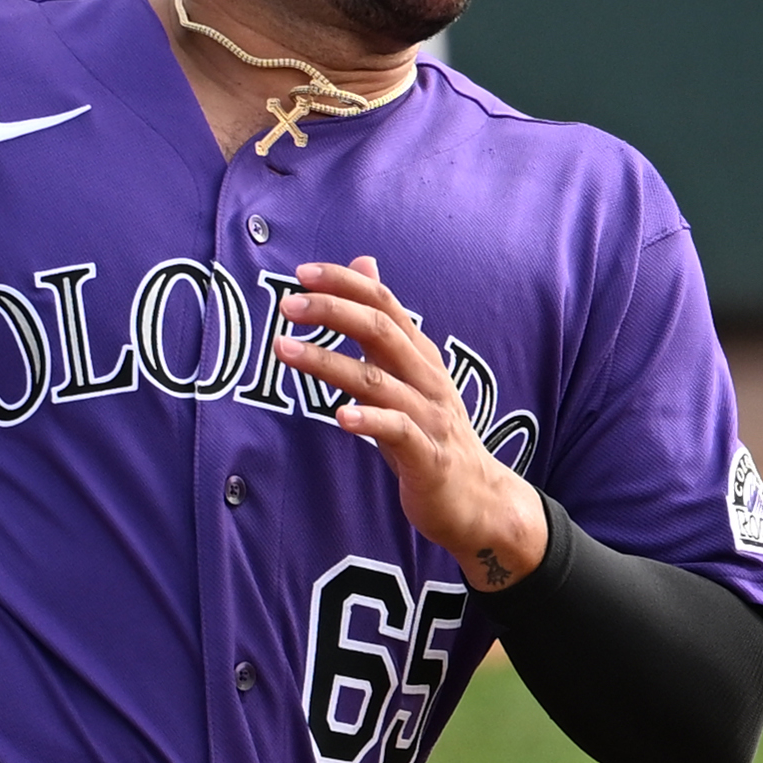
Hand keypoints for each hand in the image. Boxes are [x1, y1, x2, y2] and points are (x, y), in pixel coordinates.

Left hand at [273, 258, 549, 590]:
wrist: (477, 499)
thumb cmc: (431, 434)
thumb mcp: (407, 373)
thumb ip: (383, 324)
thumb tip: (364, 263)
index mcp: (421, 356)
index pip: (384, 304)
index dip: (345, 284)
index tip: (301, 274)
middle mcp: (428, 378)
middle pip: (381, 331)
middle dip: (333, 312)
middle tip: (287, 305)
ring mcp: (430, 417)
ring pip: (378, 380)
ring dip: (328, 362)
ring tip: (285, 350)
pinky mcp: (429, 457)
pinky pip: (398, 432)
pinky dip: (370, 421)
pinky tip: (340, 416)